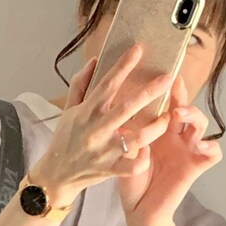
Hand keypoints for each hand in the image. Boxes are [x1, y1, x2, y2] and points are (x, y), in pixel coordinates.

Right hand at [30, 46, 174, 206]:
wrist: (56, 175)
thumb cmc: (64, 140)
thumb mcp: (68, 109)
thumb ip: (80, 84)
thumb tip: (94, 61)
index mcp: (87, 112)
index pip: (107, 84)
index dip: (123, 65)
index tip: (138, 49)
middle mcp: (97, 130)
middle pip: (127, 108)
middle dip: (150, 91)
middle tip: (168, 78)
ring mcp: (104, 152)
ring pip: (136, 138)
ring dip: (155, 127)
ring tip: (167, 116)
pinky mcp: (109, 170)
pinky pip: (131, 168)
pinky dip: (142, 160)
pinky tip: (148, 151)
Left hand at [117, 76, 222, 225]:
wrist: (139, 212)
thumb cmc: (131, 183)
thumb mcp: (124, 156)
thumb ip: (126, 136)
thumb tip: (118, 113)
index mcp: (158, 130)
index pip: (166, 103)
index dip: (166, 89)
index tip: (161, 75)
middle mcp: (175, 137)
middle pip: (184, 107)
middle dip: (181, 95)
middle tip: (173, 87)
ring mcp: (187, 150)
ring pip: (200, 124)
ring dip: (193, 115)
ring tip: (179, 114)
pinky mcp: (195, 167)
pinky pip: (213, 153)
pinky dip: (212, 147)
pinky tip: (202, 146)